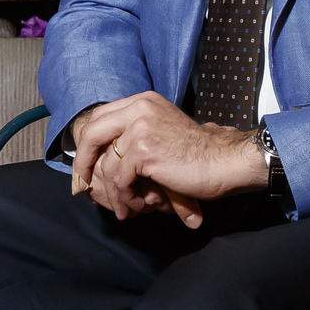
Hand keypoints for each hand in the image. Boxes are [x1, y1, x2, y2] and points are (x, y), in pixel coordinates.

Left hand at [70, 92, 265, 227]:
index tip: (85, 165)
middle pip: (92, 133)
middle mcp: (138, 108)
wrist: (225, 161)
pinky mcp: (143, 150)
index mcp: (142, 101)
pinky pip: (120, 179)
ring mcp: (140, 127)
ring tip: (124, 207)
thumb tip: (98, 157)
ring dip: (112, 192)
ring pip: (106, 164)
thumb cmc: (197, 153)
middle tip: (84, 187)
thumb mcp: (161, 131)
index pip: (99, 118)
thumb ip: (133, 134)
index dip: (87, 143)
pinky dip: (126, 197)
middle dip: (84, 163)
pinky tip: (138, 206)